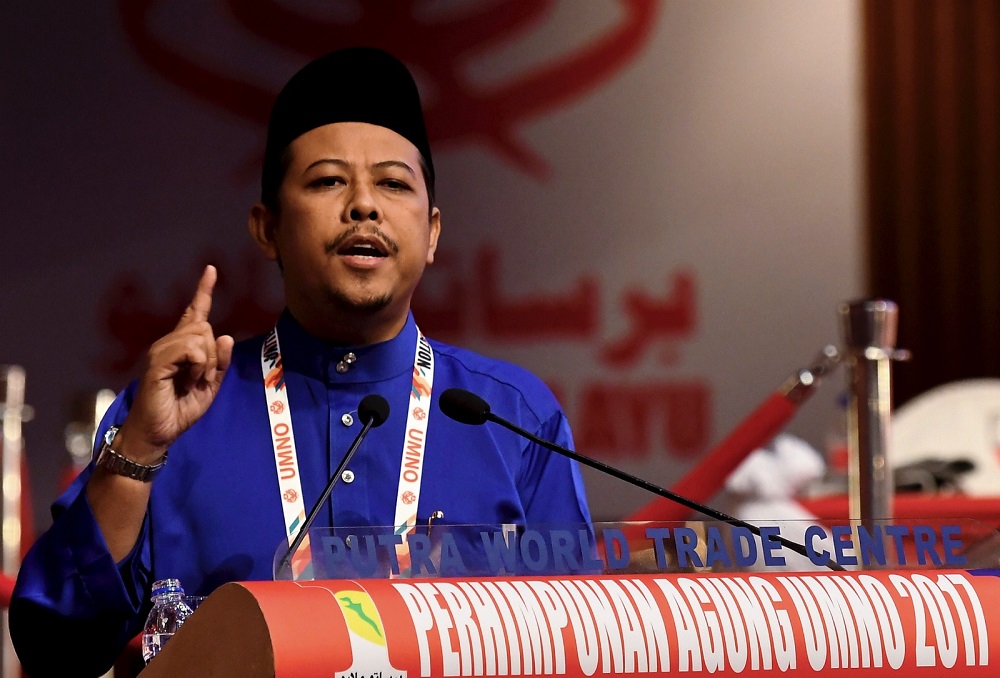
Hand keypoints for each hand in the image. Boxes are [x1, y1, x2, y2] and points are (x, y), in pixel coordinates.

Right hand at [114, 265, 234, 462]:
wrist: (158, 433)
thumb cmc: (180, 410)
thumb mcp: (210, 386)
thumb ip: (220, 363)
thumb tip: (225, 336)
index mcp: (182, 346)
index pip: (195, 312)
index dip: (203, 290)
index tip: (211, 269)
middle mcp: (169, 343)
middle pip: (206, 326)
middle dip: (214, 355)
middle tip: (201, 379)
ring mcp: (161, 350)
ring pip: (200, 336)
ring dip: (206, 364)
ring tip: (192, 382)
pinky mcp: (157, 361)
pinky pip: (192, 350)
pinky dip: (199, 367)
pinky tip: (188, 382)